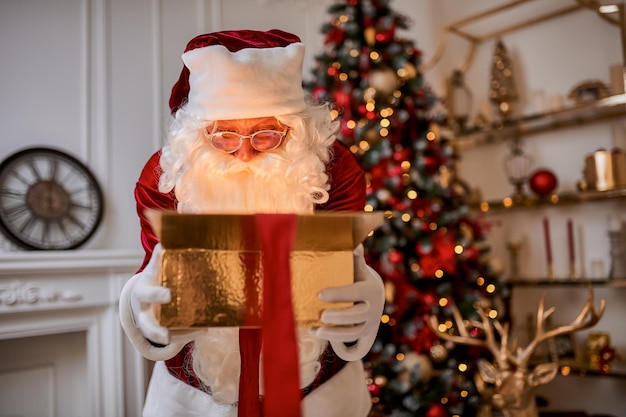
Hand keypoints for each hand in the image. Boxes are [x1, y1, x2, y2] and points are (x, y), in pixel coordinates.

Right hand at [120, 243, 204, 359]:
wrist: (142, 295)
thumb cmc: (154, 277)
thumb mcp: (156, 265)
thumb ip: (162, 252)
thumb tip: (173, 228)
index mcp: (142, 289)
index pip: (146, 292)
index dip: (156, 294)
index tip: (169, 295)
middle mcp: (144, 309)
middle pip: (145, 323)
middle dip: (155, 329)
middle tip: (167, 334)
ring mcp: (152, 322)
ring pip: (159, 336)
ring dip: (176, 337)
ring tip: (199, 332)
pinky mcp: (163, 331)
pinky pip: (175, 337)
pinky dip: (188, 335)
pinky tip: (204, 330)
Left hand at [312, 244, 383, 360]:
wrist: (374, 292)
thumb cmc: (358, 276)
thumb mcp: (357, 266)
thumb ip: (354, 257)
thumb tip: (354, 245)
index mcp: (371, 289)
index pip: (355, 293)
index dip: (338, 294)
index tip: (319, 294)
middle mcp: (374, 309)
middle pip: (356, 317)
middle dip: (337, 317)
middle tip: (320, 315)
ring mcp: (371, 325)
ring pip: (354, 334)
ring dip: (335, 335)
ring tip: (316, 330)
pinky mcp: (367, 337)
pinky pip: (358, 350)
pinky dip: (345, 351)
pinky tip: (329, 341)